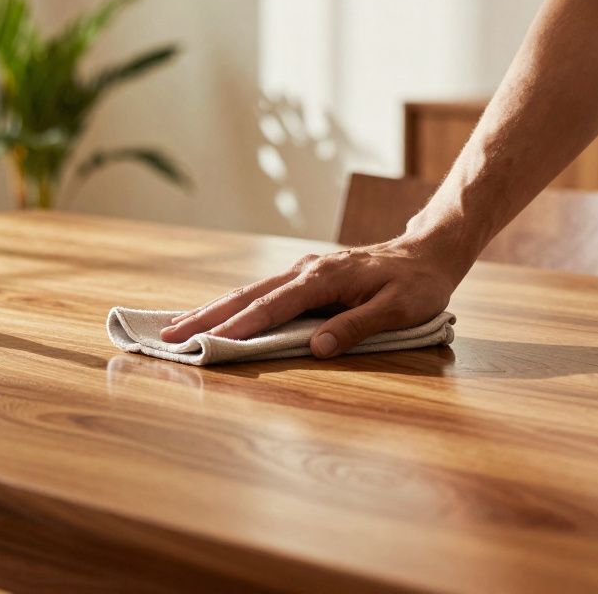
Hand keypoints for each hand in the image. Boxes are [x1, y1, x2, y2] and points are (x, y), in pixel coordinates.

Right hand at [159, 238, 459, 357]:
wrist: (429, 251)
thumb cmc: (417, 284)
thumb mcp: (398, 311)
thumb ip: (356, 327)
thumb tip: (316, 347)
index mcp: (323, 279)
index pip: (272, 308)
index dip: (239, 327)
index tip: (207, 344)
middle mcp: (305, 271)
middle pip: (246, 296)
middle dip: (205, 317)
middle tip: (168, 337)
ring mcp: (303, 271)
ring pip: (248, 292)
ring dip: (212, 310)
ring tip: (176, 327)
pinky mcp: (305, 276)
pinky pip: (261, 292)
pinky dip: (232, 304)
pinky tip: (216, 315)